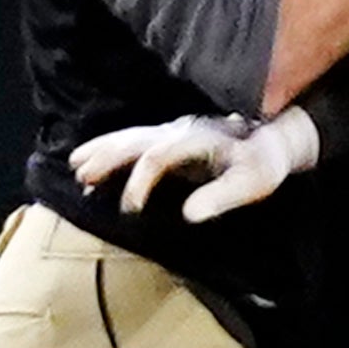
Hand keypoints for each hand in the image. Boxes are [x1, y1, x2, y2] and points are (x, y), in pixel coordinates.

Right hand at [68, 109, 322, 222]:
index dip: (140, 181)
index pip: (158, 156)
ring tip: (75, 166)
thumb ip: (222, 197)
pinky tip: (91, 163)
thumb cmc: (263, 164)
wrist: (273, 142)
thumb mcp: (252, 183)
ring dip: (102, 150)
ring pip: (130, 137)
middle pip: (135, 140)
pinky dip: (110, 149)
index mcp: (196, 140)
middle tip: (83, 177)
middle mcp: (179, 131)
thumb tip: (189, 215)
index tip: (130, 208)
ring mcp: (173, 132)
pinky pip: (134, 141)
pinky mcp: (170, 139)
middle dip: (107, 158)